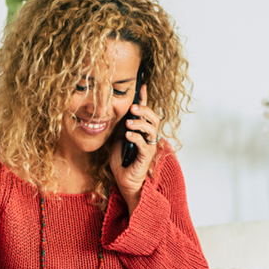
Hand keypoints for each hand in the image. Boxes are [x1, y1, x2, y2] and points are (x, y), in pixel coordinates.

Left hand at [111, 83, 161, 213]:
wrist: (125, 182)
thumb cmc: (122, 162)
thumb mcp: (117, 141)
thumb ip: (118, 128)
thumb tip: (115, 115)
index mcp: (142, 131)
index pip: (145, 112)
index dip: (144, 99)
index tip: (142, 85)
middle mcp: (148, 137)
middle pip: (154, 118)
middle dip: (145, 110)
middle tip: (133, 107)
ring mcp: (149, 146)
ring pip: (152, 129)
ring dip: (140, 123)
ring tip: (129, 122)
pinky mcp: (146, 157)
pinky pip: (144, 144)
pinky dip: (136, 137)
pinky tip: (128, 135)